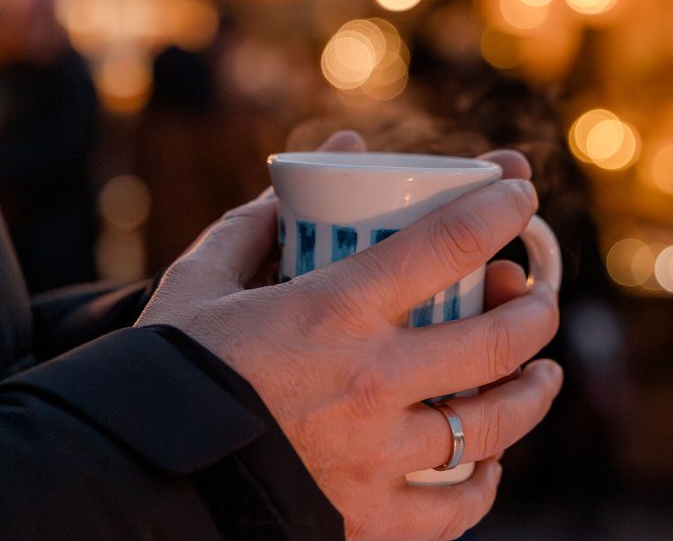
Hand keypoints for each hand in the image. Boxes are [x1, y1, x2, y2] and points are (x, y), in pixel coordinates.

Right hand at [137, 132, 562, 539]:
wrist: (132, 478)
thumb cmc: (169, 373)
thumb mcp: (201, 284)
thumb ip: (256, 225)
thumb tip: (306, 168)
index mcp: (332, 311)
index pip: (447, 242)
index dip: (500, 207)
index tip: (521, 194)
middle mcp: (369, 381)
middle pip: (496, 339)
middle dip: (535, 310)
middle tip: (536, 299)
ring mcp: (376, 456)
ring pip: (493, 424)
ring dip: (532, 394)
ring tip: (541, 379)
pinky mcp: (369, 520)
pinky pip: (456, 506)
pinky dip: (483, 482)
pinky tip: (487, 463)